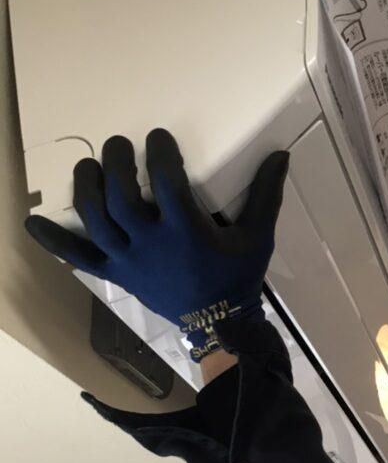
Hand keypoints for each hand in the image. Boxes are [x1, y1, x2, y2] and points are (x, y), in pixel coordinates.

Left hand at [24, 129, 289, 360]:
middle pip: (121, 194)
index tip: (158, 136)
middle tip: (120, 145)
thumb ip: (265, 195)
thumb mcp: (257, 237)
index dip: (160, 152)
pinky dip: (55, 242)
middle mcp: (150, 242)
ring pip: (96, 218)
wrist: (219, 326)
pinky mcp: (116, 274)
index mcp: (186, 230)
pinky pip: (80, 258)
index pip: (166, 180)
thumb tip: (280, 154)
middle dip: (117, 163)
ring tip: (89, 166)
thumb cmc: (237, 279)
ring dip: (87, 188)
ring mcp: (128, 259)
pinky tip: (32, 224)